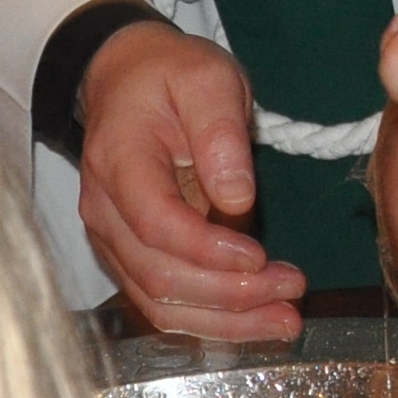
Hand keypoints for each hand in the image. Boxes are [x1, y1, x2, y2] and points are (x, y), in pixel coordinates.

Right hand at [80, 22, 304, 344]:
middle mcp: (104, 212)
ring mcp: (112, 240)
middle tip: (292, 291)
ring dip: (225, 320)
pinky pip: (163, 301)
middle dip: (230, 295)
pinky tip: (255, 320)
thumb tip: (238, 199)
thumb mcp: (206, 79)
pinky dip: (210, 319)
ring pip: (159, 302)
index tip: (260, 257)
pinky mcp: (129, 256)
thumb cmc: (171, 76)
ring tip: (285, 320)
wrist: (125, 80)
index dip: (208, 251)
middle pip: (159, 276)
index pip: (157, 224)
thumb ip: (221, 133)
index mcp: (119, 163)